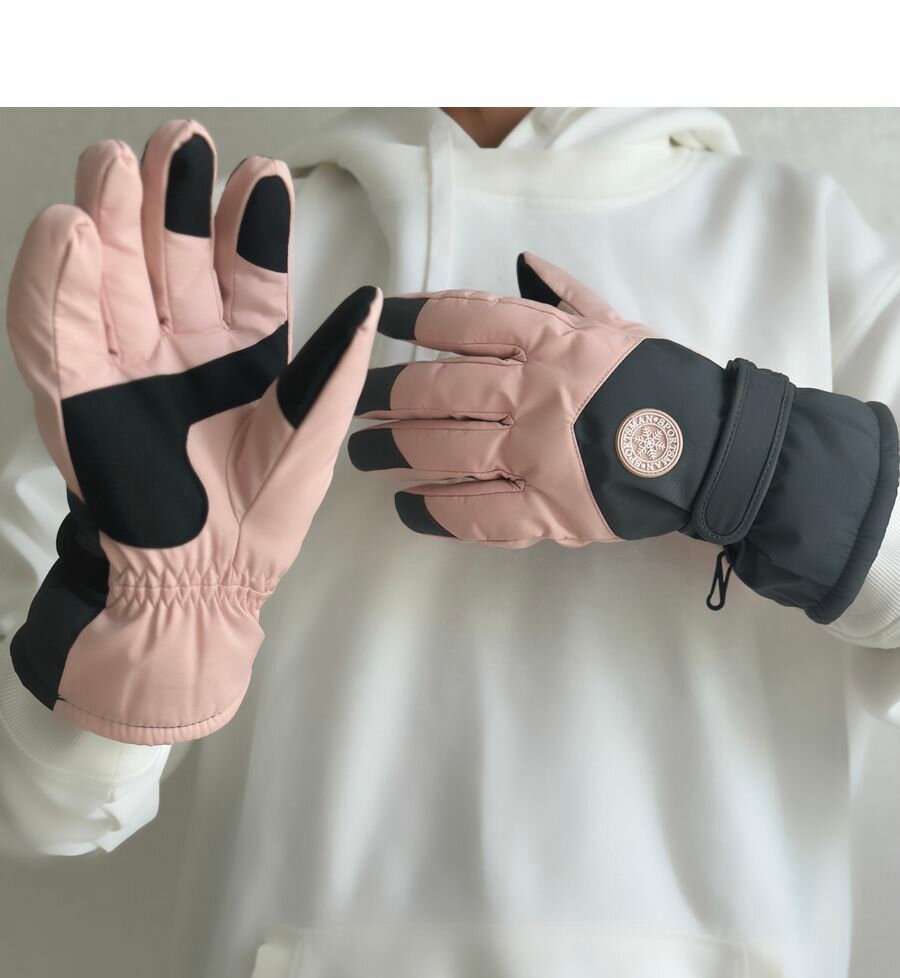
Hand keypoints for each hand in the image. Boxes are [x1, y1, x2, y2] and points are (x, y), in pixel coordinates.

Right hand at [8, 120, 380, 743]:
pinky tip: (68, 227)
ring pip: (112, 273)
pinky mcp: (73, 391)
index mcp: (242, 351)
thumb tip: (370, 295)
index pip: (244, 271)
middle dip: (174, 197)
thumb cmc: (263, 518)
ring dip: (112, 215)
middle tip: (182, 141)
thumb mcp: (311, 437)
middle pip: (171, 254)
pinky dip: (55, 277)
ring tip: (122, 162)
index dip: (252, 223)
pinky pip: (55, 326)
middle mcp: (181, 344)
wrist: (203, 585)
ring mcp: (124, 362)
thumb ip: (335, 366)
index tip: (264, 173)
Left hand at [349, 252, 895, 622]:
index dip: (413, 317)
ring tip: (364, 451)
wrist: (714, 452)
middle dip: (388, 392)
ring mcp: (541, 456)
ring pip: (445, 450)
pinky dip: (436, 512)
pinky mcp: (551, 511)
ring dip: (393, 451)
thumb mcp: (620, 324)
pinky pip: (478, 514)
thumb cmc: (664, 383)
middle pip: (438, 389)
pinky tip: (407, 507)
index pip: (465, 319)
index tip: (380, 318)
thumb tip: (521, 263)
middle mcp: (539, 394)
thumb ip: (566, 295)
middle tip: (360, 399)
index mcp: (555, 341)